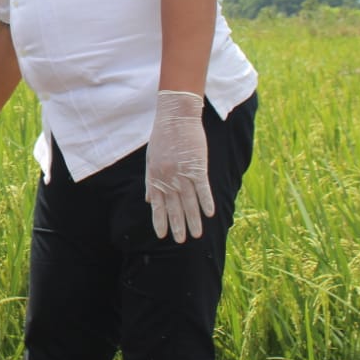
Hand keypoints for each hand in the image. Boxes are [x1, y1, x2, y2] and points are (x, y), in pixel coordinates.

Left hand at [145, 90, 212, 242]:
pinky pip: (202, 188)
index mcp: (155, 177)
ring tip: (197, 235)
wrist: (175, 117)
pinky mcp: (197, 166)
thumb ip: (151, 182)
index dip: (160, 220)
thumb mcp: (151, 160)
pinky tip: (209, 215)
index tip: (162, 235)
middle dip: (177, 225)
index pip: (157, 204)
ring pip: (188, 202)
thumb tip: (149, 200)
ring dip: (193, 219)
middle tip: (181, 241)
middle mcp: (167, 178)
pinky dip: (206, 202)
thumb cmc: (162, 138)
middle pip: (173, 206)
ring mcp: (182, 173)